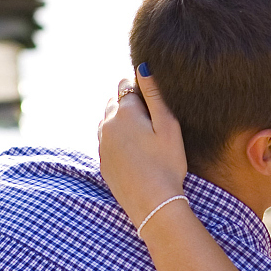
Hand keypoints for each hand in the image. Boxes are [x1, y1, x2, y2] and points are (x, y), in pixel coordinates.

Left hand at [97, 68, 190, 223]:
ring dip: (121, 121)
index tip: (154, 103)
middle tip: (151, 121)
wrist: (153, 204)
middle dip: (129, 103)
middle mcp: (107, 124)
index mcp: (125, 111)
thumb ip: (155, 94)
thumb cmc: (167, 164)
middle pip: (114, 101)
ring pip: (108, 121)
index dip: (141, 89)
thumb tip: (142, 66)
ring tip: (143, 136)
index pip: (126, 84)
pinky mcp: (103, 161)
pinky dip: (118, 140)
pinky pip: (107, 141)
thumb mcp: (168, 126)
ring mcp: (102, 144)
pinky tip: (135, 152)